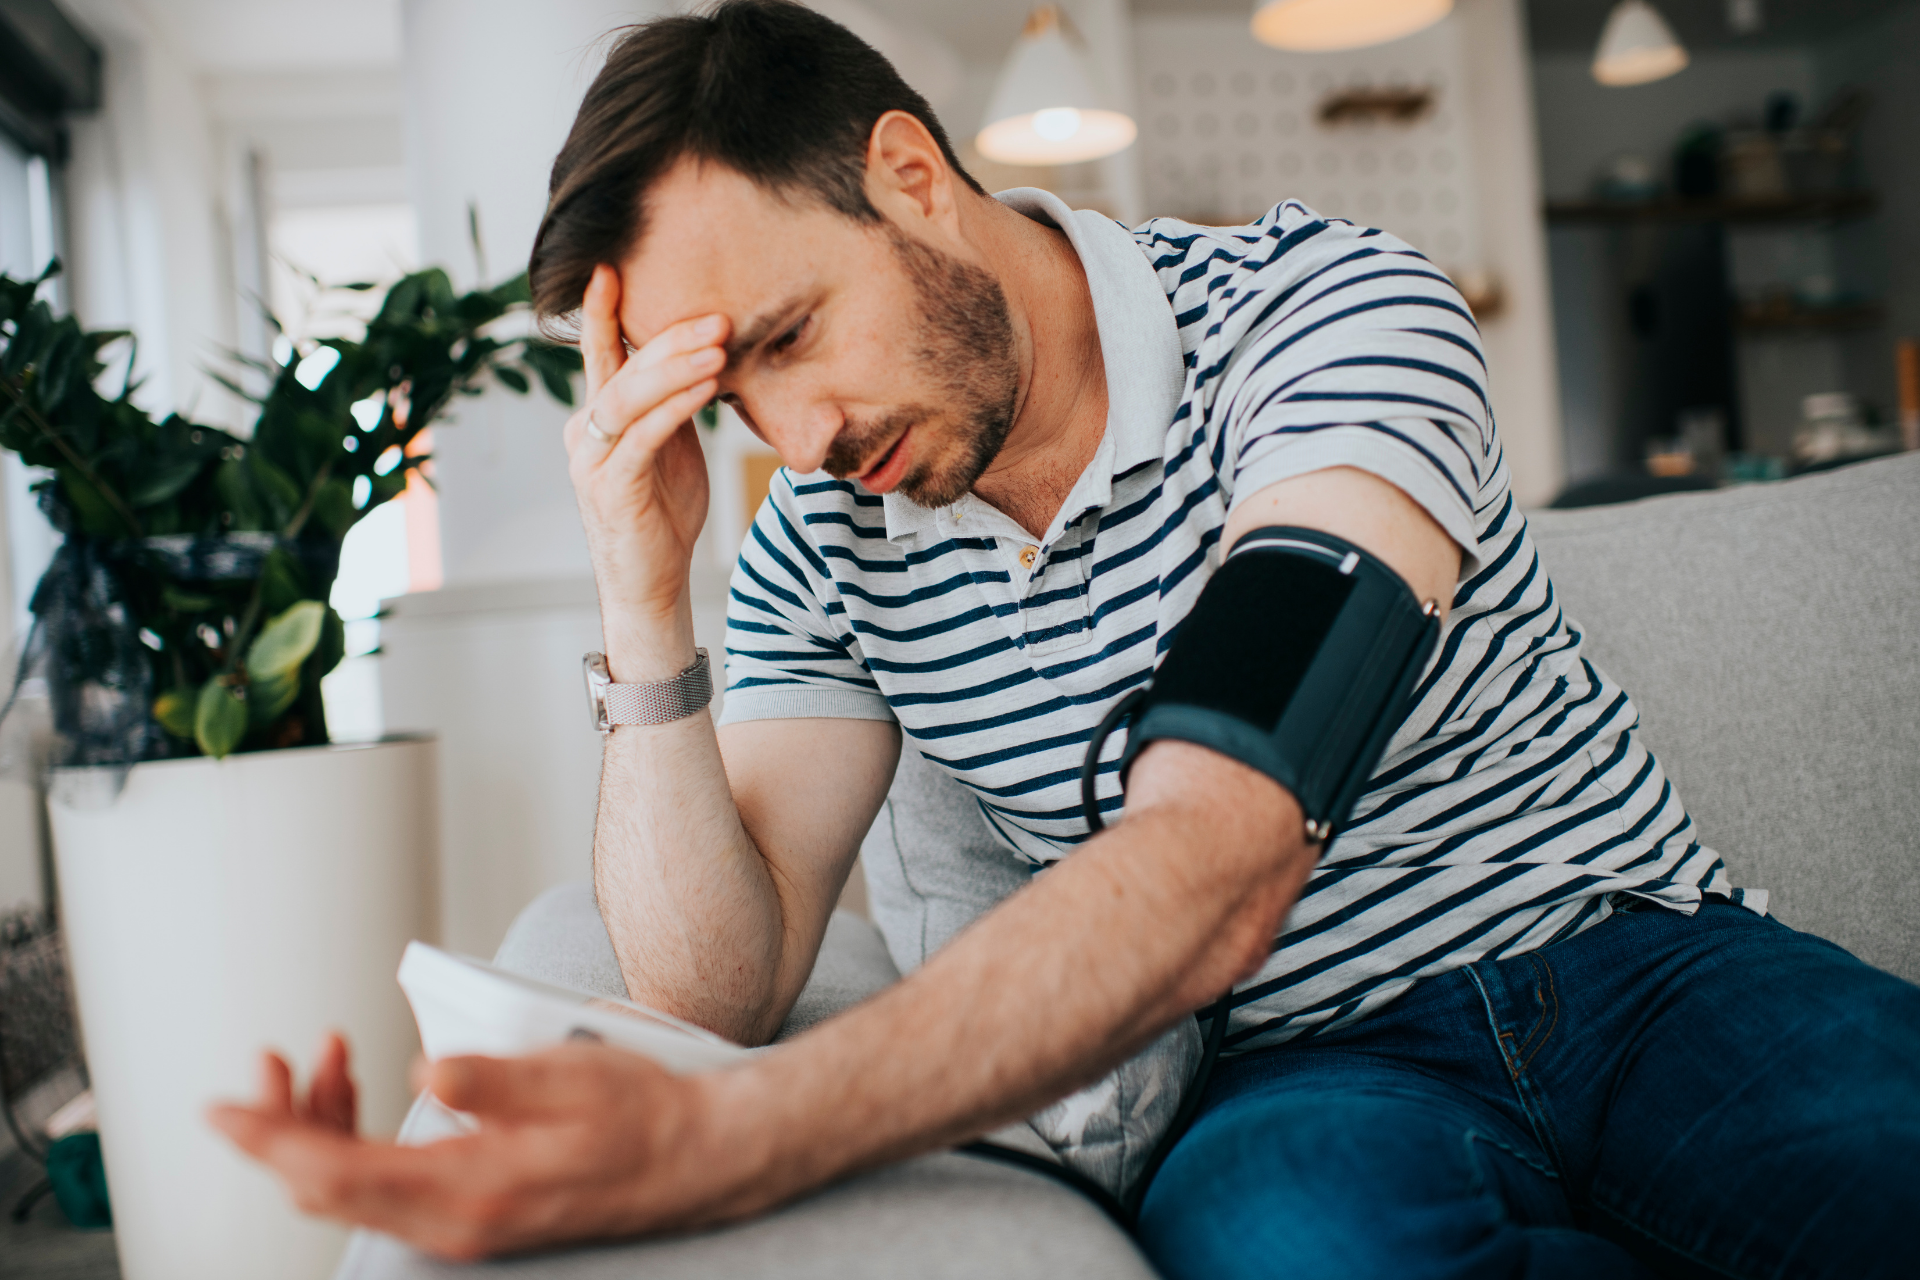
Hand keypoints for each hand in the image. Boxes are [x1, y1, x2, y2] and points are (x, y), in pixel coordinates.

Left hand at [208, 1036, 775, 1260]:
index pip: (337, 1172)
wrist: (695, 1157)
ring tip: (330, 1058)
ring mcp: (461, 1222)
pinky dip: (361, 1137)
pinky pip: (387, 1184)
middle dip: (285, 1123)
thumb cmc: (642, 1115)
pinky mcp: (472, 1209)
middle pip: (328, 1186)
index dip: (270, 1139)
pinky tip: (371, 1092)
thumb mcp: (574, 1080)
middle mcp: (455, 1220)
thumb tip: (427, 1075)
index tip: (224, 1107)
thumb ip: (497, 1082)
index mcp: (472, 1188)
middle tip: (275, 1060)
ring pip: (353, 1187)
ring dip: (323, 1125)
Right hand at [565, 264, 729, 679]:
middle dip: (668, 339)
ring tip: (718, 346)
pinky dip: (675, 408)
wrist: (652, 582)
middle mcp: (585, 434)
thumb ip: (675, 407)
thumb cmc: (664, 514)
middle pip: (622, 370)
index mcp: (598, 419)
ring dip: (675, 368)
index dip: (603, 313)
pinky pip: (644, 436)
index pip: (600, 357)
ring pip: (628, 398)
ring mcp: (593, 461)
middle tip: (716, 316)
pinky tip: (706, 387)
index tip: (610, 268)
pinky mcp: (611, 487)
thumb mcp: (674, 448)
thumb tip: (704, 360)